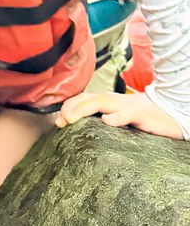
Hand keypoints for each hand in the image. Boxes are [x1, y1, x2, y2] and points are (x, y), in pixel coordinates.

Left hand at [56, 90, 183, 139]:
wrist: (168, 112)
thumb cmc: (139, 117)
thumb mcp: (117, 117)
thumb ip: (100, 119)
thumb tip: (78, 126)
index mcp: (106, 101)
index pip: (82, 99)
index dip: (68, 107)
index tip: (58, 121)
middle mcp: (113, 100)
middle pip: (87, 98)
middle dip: (70, 108)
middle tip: (60, 122)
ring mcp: (126, 106)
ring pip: (101, 102)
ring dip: (83, 109)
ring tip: (71, 119)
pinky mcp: (141, 115)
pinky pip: (127, 114)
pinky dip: (116, 117)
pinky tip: (107, 122)